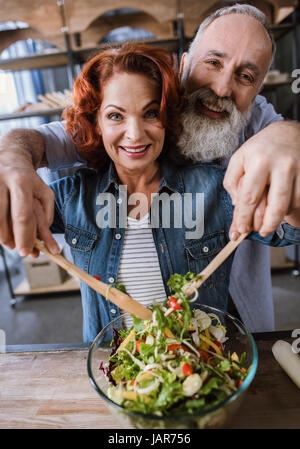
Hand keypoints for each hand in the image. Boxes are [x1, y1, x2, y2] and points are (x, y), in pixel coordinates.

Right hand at [0, 159, 59, 255]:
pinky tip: (3, 229)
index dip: (24, 237)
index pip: (22, 216)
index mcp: (22, 181)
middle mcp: (2, 180)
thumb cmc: (29, 180)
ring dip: (2, 235)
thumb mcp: (44, 193)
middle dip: (10, 239)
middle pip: (3, 220)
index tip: (25, 252)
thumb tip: (43, 240)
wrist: (10, 156)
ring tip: (10, 240)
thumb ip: (46, 215)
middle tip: (17, 249)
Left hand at [224, 121, 299, 236]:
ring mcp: (299, 170)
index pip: (250, 197)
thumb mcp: (239, 159)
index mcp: (259, 161)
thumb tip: (237, 205)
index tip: (241, 229)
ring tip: (270, 217)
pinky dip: (292, 208)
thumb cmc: (260, 149)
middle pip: (276, 207)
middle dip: (267, 225)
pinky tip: (283, 206)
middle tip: (261, 232)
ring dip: (280, 217)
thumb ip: (232, 182)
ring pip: (291, 205)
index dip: (244, 218)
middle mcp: (282, 166)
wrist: (288, 132)